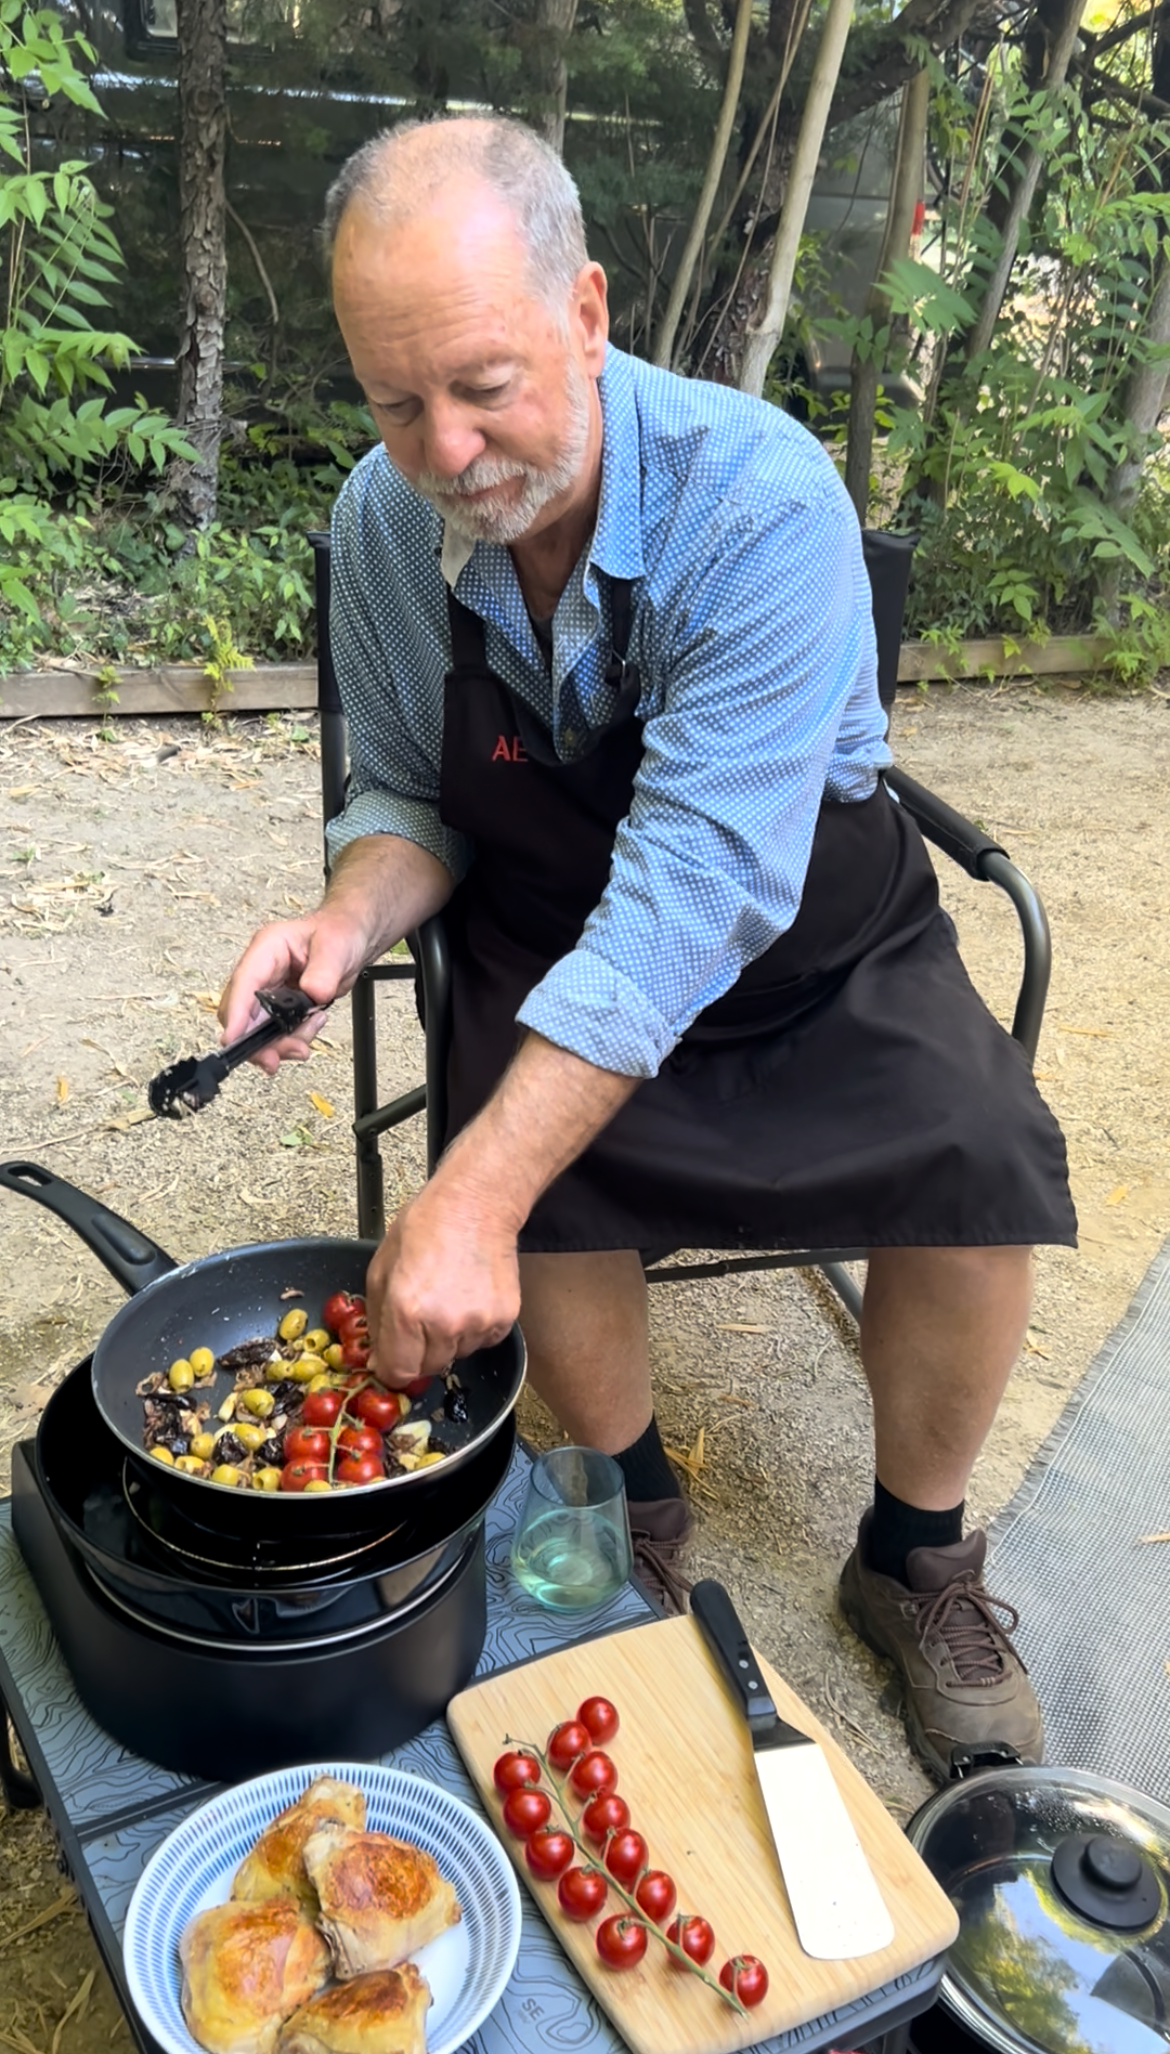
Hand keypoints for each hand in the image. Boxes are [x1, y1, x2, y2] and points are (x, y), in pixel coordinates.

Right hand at [218, 908, 369, 1072]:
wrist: (351, 939)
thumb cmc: (339, 932)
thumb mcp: (336, 947)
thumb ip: (324, 971)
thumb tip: (312, 993)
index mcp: (267, 948)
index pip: (244, 983)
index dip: (237, 1013)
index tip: (234, 1039)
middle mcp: (261, 972)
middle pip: (242, 1014)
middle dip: (257, 1041)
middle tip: (274, 1060)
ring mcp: (269, 991)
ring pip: (257, 1030)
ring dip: (277, 1045)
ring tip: (303, 1043)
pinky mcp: (280, 1007)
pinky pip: (276, 1033)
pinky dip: (290, 1040)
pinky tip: (312, 1026)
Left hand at [365, 1172, 519, 1386]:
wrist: (474, 1205)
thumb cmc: (424, 1228)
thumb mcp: (380, 1269)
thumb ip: (376, 1319)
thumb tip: (379, 1358)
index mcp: (406, 1311)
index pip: (397, 1373)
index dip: (392, 1367)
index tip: (394, 1356)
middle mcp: (444, 1324)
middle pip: (428, 1368)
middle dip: (420, 1351)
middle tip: (422, 1317)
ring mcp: (478, 1323)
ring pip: (457, 1355)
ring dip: (449, 1339)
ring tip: (449, 1299)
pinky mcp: (504, 1319)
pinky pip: (483, 1342)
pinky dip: (475, 1329)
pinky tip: (469, 1297)